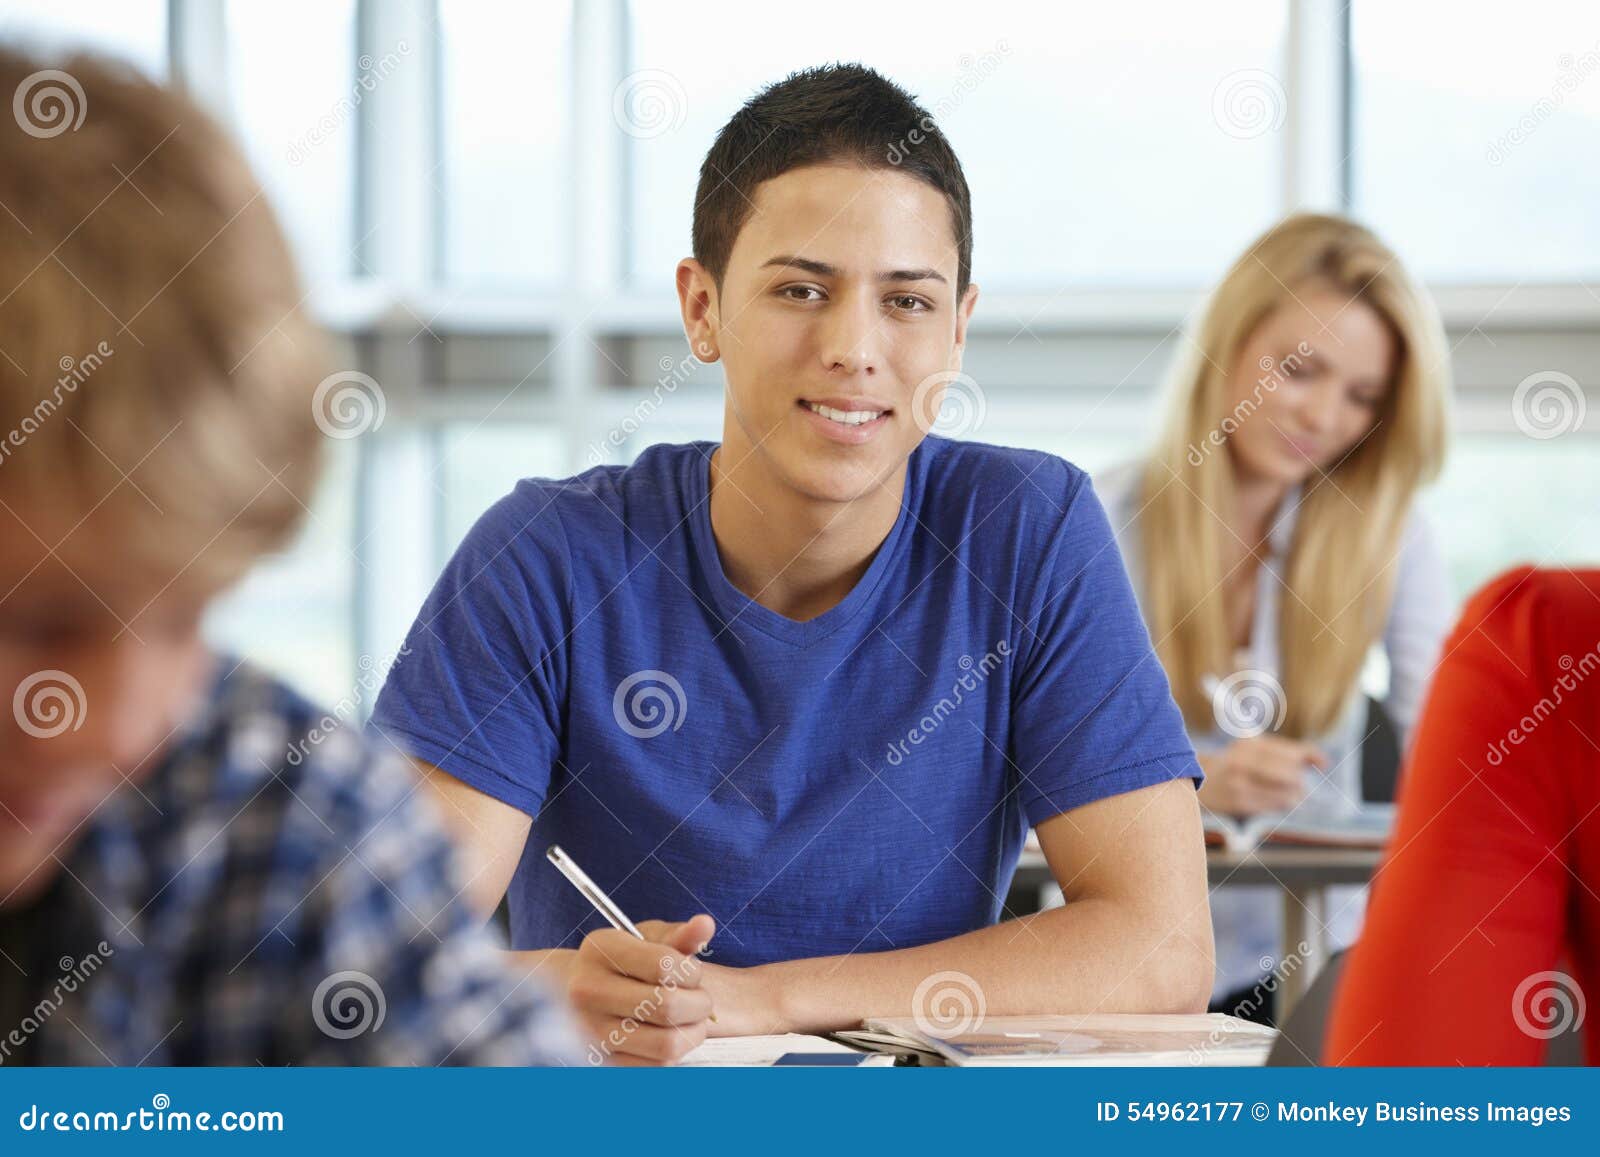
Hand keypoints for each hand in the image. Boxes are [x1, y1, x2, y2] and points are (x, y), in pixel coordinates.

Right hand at [568, 914, 715, 1065]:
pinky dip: (675, 1053)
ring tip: (692, 1019)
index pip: (663, 965)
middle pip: (668, 1006)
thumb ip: (679, 935)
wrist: (578, 994)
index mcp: (600, 950)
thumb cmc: (623, 962)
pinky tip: (671, 1035)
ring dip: (693, 1032)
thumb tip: (706, 924)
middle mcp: (588, 991)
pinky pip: (657, 1067)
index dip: (692, 972)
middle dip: (700, 1004)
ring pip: (667, 1044)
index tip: (693, 974)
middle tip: (702, 1000)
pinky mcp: (604, 1062)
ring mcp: (592, 1031)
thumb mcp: (646, 939)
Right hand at [1197, 736, 1326, 815]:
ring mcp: (1240, 782)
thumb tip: (1322, 761)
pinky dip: (1282, 803)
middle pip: (1291, 774)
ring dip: (1294, 795)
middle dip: (1300, 781)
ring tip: (1289, 794)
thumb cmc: (1235, 765)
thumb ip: (1285, 752)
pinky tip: (1276, 800)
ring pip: (1286, 792)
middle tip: (1298, 784)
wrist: (1198, 780)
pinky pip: (1274, 805)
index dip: (1312, 755)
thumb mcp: (1254, 749)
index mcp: (1250, 743)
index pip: (1291, 750)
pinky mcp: (1239, 801)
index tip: (1324, 763)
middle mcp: (1244, 760)